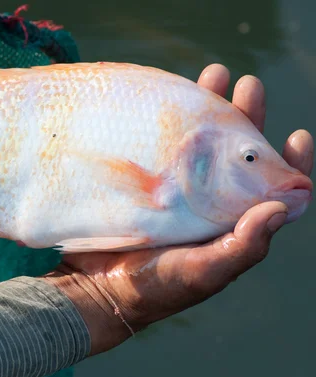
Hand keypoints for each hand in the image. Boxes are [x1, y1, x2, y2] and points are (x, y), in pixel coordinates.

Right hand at [44, 64, 313, 354]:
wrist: (96, 285)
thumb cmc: (156, 286)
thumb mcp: (203, 272)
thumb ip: (243, 247)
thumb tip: (282, 209)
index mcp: (230, 223)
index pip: (271, 190)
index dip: (290, 164)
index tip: (296, 136)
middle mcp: (207, 202)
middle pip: (236, 153)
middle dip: (245, 116)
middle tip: (245, 84)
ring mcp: (174, 189)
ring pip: (199, 141)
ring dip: (208, 108)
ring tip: (211, 74)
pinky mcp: (144, 182)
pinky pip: (162, 146)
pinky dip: (168, 122)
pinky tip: (167, 99)